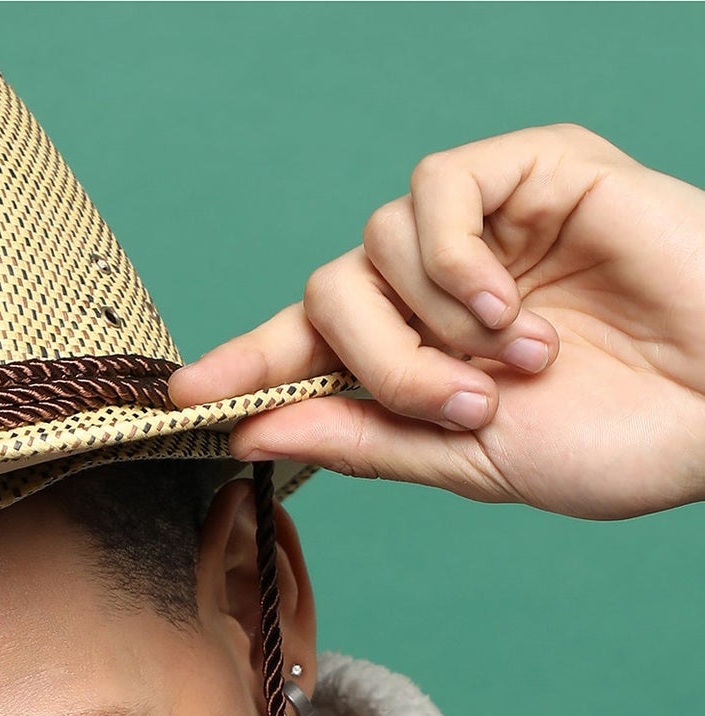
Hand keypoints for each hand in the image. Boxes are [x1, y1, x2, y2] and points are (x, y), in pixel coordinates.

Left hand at [171, 125, 704, 518]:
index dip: (243, 366)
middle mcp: (434, 291)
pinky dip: (450, 258)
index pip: (306, 349)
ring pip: (367, 248)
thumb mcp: (467, 460)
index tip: (179, 399)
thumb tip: (252, 427)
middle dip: (369, 365)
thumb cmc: (619, 438)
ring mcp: (481, 231)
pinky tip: (507, 303)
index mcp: (418, 358)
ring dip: (421, 324)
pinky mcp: (531, 172)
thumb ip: (363, 438)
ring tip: (508, 363)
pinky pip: (432, 191)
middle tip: (453, 406)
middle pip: (326, 297)